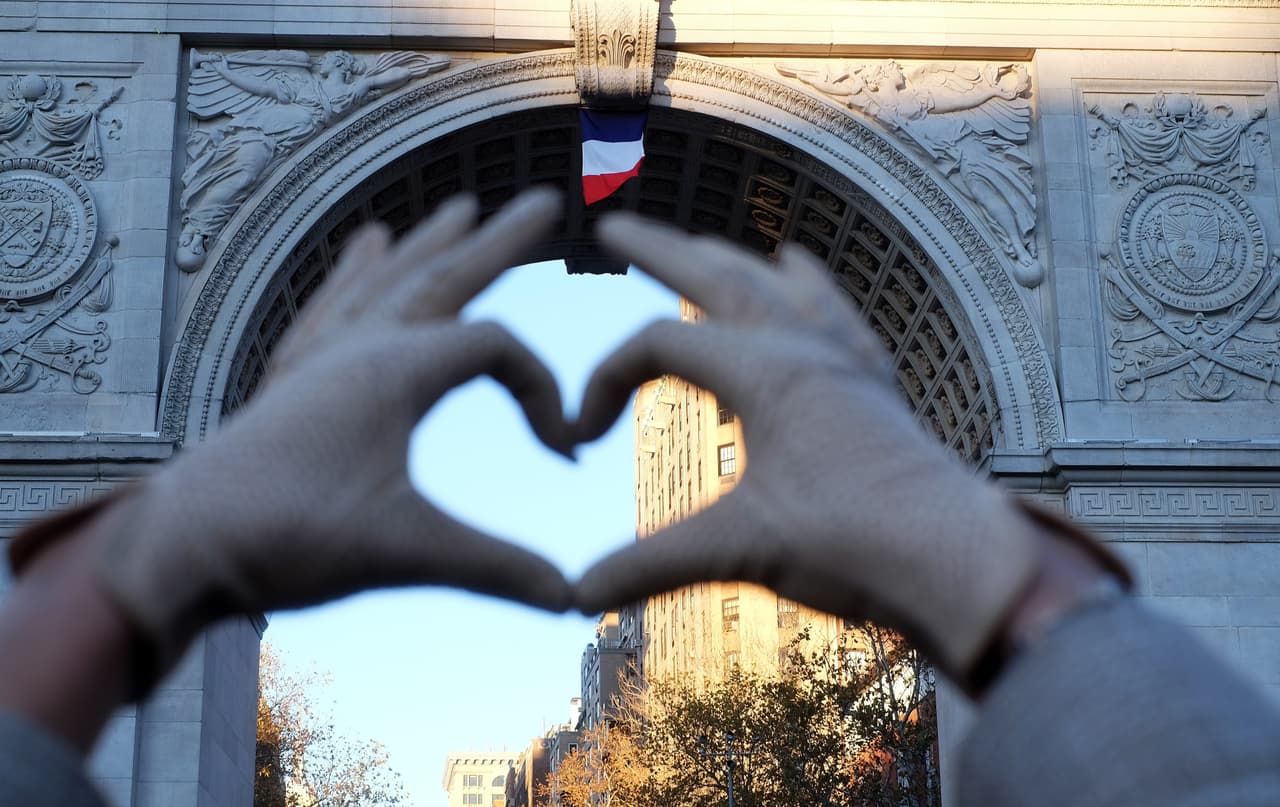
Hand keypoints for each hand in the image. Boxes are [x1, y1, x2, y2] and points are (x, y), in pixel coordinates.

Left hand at [10, 189, 573, 690]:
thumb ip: (496, 567)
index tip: (563, 456)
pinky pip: (334, 304)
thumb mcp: (406, 551)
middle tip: (543, 201)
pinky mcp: (290, 379)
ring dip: (431, 246)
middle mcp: (359, 346)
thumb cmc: (289, 537)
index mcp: (396, 369)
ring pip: (387, 283)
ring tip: (457, 209)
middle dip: (499, 242)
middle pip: (444, 278)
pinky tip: (364, 247)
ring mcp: (320, 358)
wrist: (180, 545)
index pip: (497, 349)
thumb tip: (571, 600)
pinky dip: (358, 272)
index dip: (544, 393)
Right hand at [573, 215, 1124, 688]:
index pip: (660, 344)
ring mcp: (846, 362)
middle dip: (662, 252)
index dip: (607, 381)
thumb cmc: (857, 545)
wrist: (959, 563)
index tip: (582, 438)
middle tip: (616, 229)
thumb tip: (574, 596)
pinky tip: (798, 266)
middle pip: (720, 279)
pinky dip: (803, 283)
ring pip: (776, 287)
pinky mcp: (873, 386)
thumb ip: (651, 564)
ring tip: (698, 245)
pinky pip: (832, 310)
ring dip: (728, 263)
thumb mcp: (740, 548)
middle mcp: (807, 348)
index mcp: (767, 370)